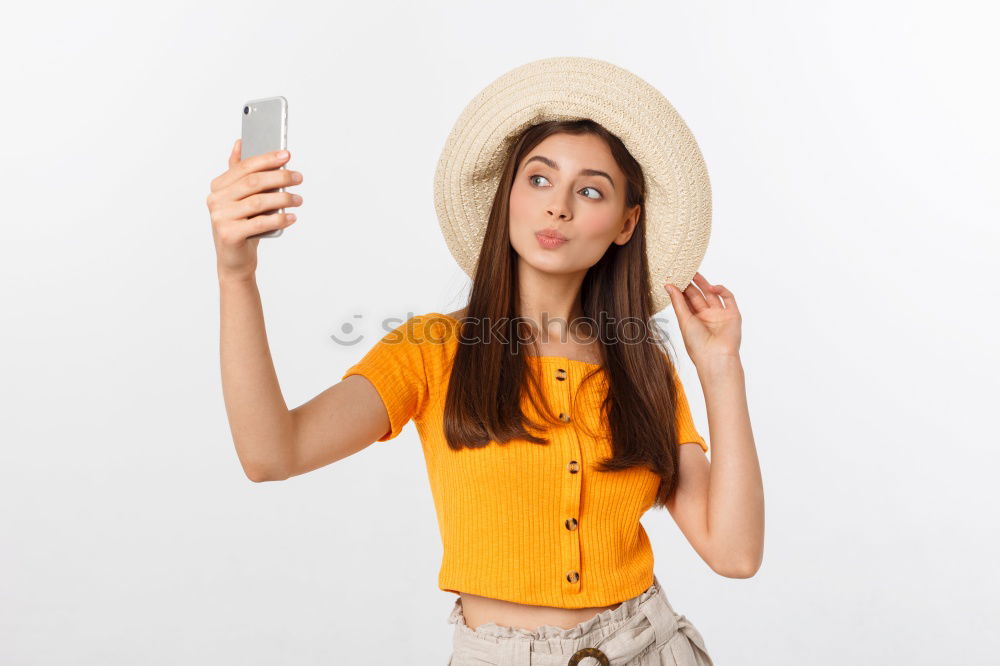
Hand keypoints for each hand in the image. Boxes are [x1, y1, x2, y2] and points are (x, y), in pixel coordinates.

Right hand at [206, 139, 303, 280]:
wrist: (234, 260)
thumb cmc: (242, 225)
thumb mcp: (241, 199)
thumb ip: (239, 173)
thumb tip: (240, 143)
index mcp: (218, 186)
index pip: (244, 167)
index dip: (266, 159)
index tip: (287, 155)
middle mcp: (215, 200)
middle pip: (253, 182)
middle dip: (279, 177)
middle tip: (298, 177)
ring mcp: (220, 217)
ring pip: (258, 202)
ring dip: (283, 198)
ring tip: (299, 199)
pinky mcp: (229, 234)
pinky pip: (260, 222)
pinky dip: (279, 219)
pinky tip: (292, 217)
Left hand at [663, 272, 741, 364]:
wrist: (715, 357)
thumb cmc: (697, 344)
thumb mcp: (684, 320)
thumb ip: (678, 301)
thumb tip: (668, 285)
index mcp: (694, 321)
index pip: (687, 301)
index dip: (681, 290)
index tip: (674, 278)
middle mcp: (707, 317)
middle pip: (699, 296)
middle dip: (692, 284)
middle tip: (684, 271)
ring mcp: (720, 315)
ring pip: (713, 295)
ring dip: (705, 284)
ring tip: (694, 273)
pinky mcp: (733, 315)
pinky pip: (729, 298)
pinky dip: (722, 290)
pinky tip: (712, 287)